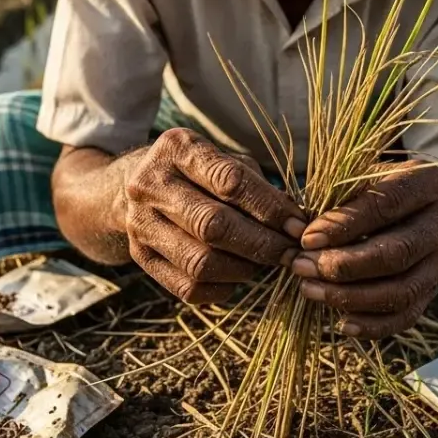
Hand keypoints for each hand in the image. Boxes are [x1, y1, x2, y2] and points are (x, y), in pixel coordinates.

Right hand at [122, 128, 306, 303]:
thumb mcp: (224, 161)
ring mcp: (140, 223)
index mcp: (178, 149)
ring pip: (200, 262)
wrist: (138, 187)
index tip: (298, 226)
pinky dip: (222, 288)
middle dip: (261, 244)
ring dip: (244, 269)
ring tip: (264, 264)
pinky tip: (237, 277)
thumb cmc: (197, 172)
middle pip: (213, 225)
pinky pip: (188, 287)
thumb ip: (258, 186)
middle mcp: (151, 184)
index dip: (269, 208)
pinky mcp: (140, 256)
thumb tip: (295, 222)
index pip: (229, 181)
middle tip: (289, 253)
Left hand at [290, 162, 437, 338]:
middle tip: (303, 266)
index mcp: (427, 182)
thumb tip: (305, 239)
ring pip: (402, 290)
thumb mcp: (357, 180)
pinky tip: (341, 324)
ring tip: (311, 290)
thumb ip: (335, 203)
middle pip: (397, 253)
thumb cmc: (371, 189)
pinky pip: (407, 316)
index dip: (345, 224)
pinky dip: (374, 325)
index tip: (307, 239)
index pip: (387, 205)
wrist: (411, 207)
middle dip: (345, 265)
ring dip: (352, 296)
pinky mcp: (433, 290)